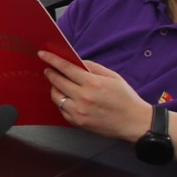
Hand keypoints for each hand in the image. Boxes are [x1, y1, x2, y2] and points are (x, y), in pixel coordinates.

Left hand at [40, 51, 155, 142]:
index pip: (66, 68)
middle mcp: (83, 97)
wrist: (134, 122)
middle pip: (57, 81)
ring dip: (54, 88)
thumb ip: (93, 67)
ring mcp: (78, 112)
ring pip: (56, 96)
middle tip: (49, 69)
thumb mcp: (113, 77)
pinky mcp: (77, 122)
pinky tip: (66, 98)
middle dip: (51, 73)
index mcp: (92, 83)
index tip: (42, 54)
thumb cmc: (125, 98)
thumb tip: (75, 61)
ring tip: (58, 84)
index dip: (52, 60)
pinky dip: (61, 102)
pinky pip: (61, 109)